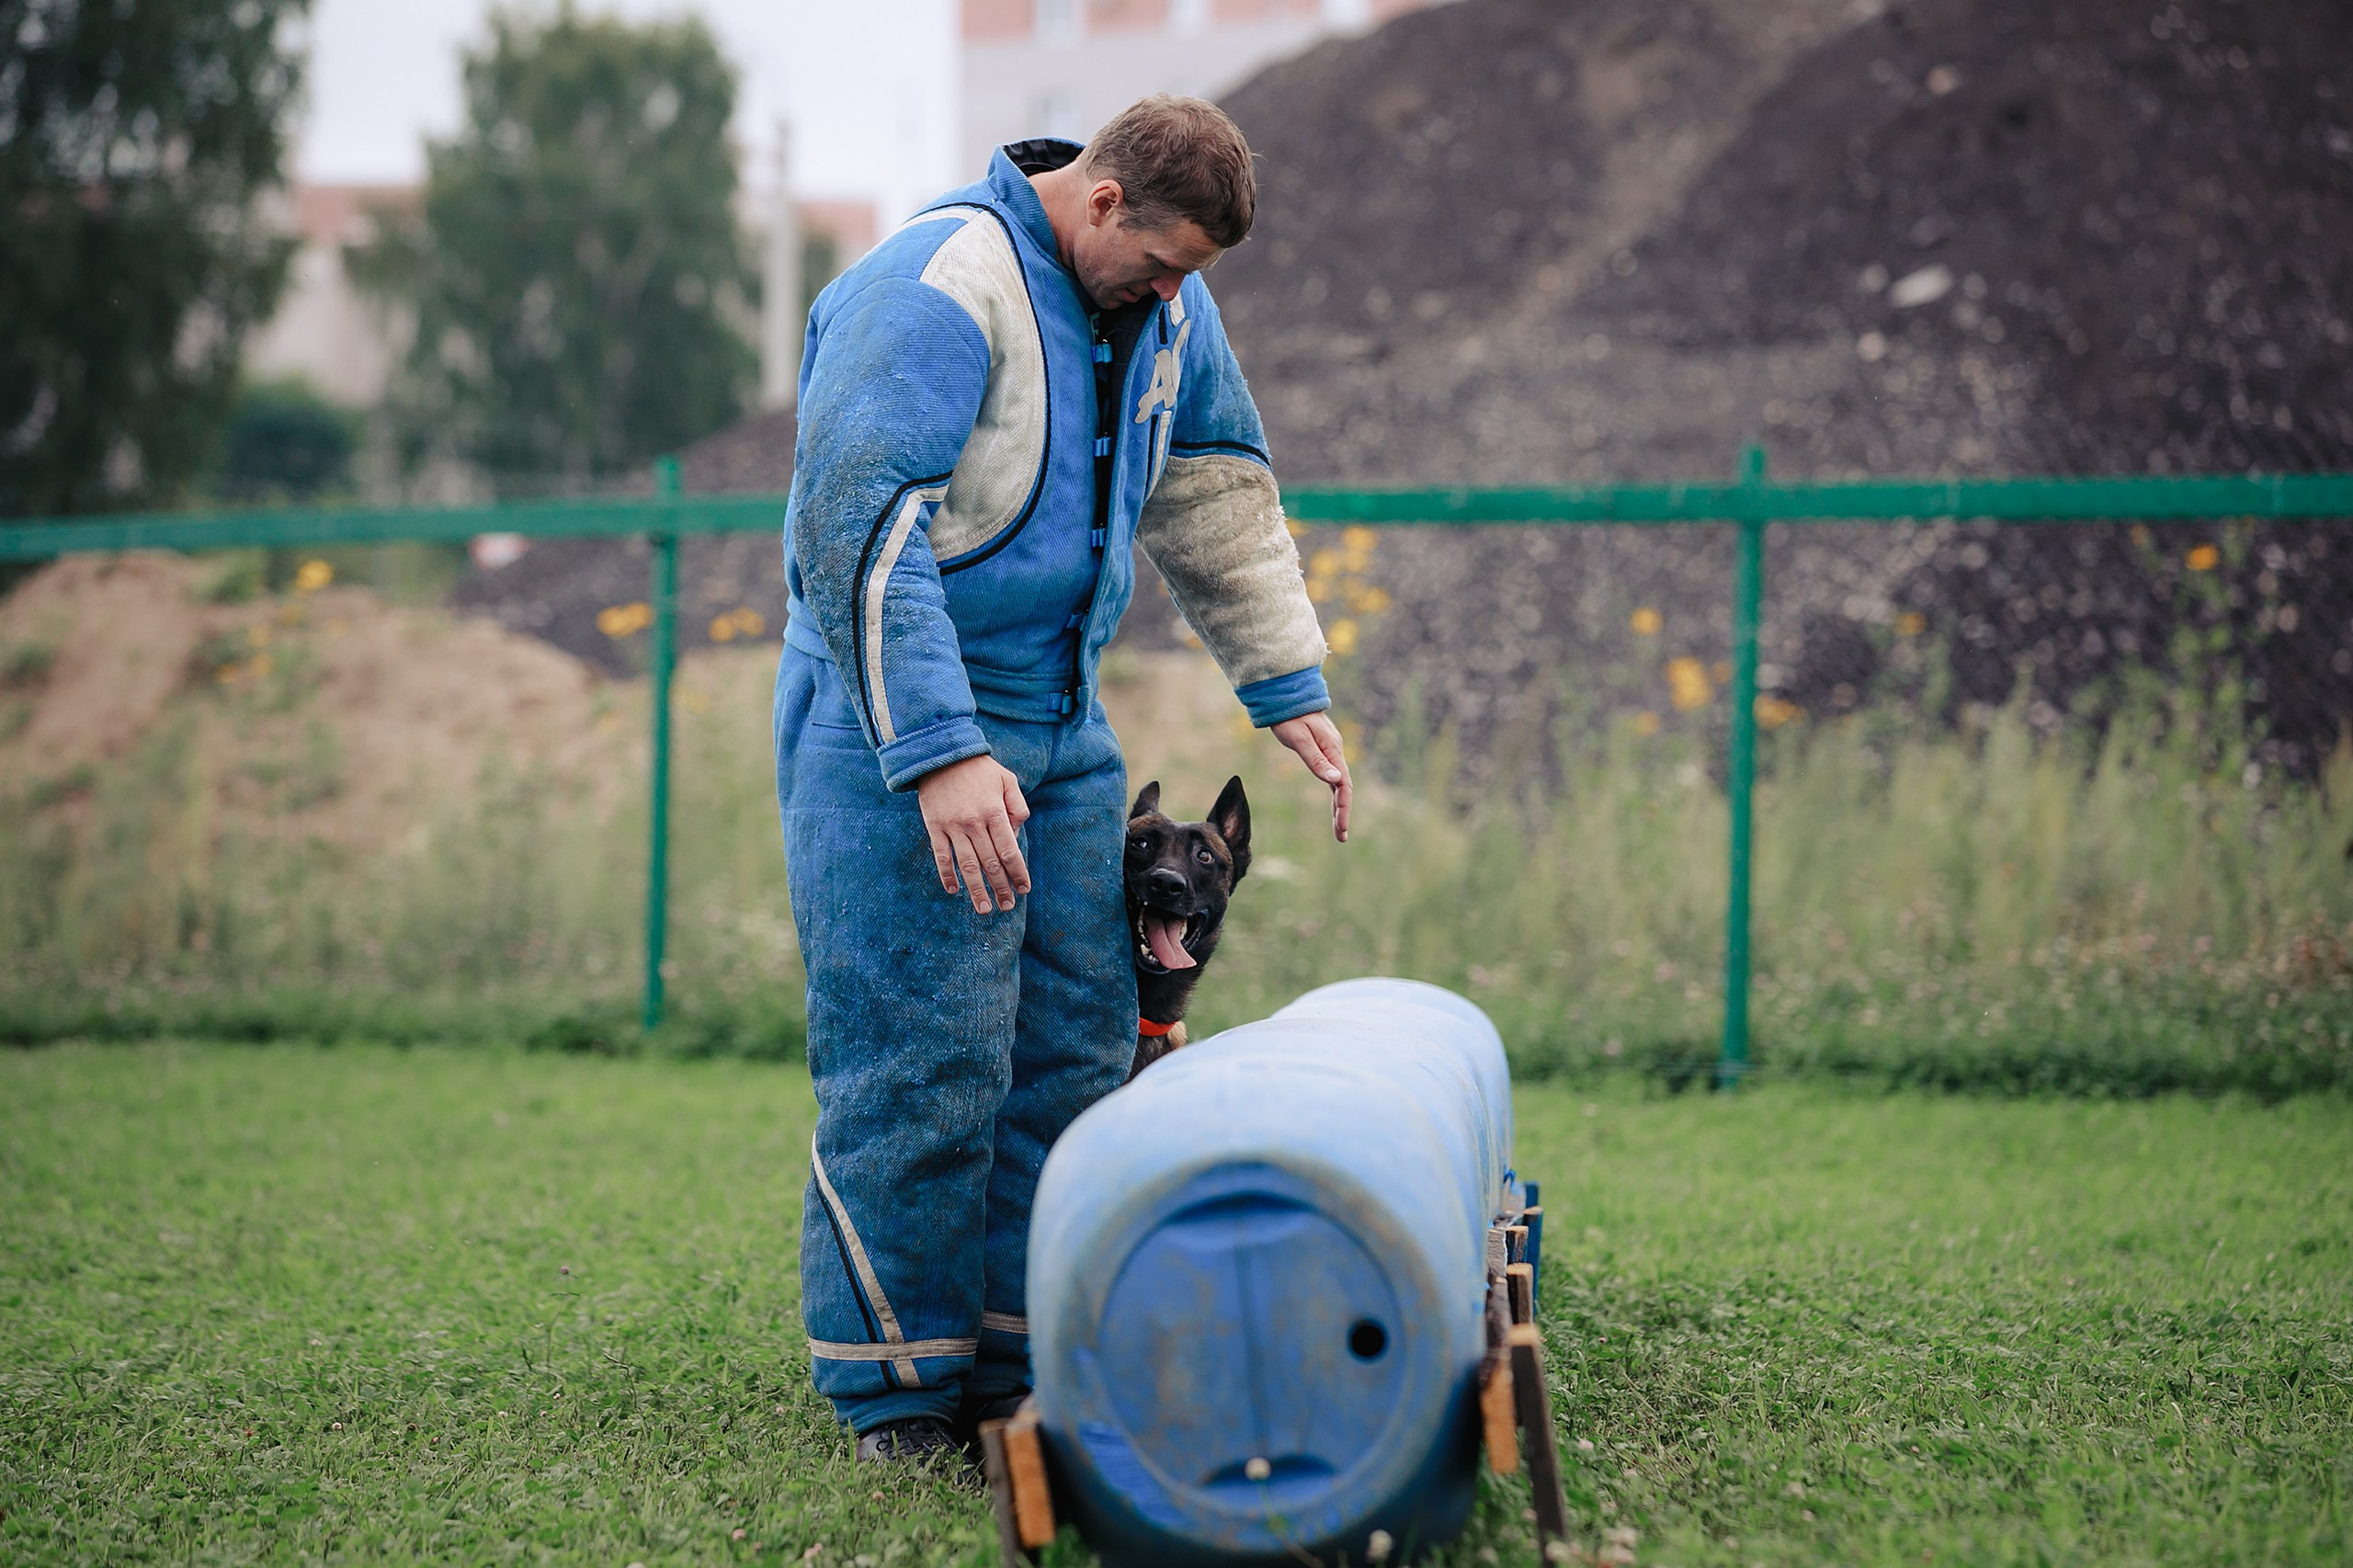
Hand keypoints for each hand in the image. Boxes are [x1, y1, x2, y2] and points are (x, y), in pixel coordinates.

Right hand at [916, 754, 1031, 912]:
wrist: (940, 754)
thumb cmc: (979, 768)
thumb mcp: (1007, 780)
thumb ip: (1018, 806)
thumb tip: (1017, 833)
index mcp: (994, 812)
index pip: (1009, 851)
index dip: (1018, 873)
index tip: (1023, 889)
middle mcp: (974, 823)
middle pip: (990, 863)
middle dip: (1001, 888)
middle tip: (1007, 906)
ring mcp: (952, 826)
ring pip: (967, 865)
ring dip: (976, 890)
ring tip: (985, 909)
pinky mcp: (934, 826)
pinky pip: (941, 856)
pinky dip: (947, 875)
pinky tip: (954, 890)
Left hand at [1271, 711, 1351, 842]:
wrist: (1286, 695)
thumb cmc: (1289, 717)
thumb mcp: (1300, 740)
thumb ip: (1317, 761)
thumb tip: (1336, 781)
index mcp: (1332, 751)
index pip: (1343, 786)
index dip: (1343, 808)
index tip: (1341, 828)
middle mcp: (1335, 751)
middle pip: (1343, 788)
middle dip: (1343, 813)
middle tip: (1341, 837)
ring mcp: (1330, 750)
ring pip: (1339, 783)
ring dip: (1339, 805)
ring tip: (1339, 828)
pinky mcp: (1323, 749)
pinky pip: (1332, 775)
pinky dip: (1334, 792)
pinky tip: (1334, 803)